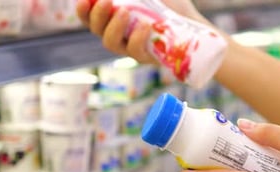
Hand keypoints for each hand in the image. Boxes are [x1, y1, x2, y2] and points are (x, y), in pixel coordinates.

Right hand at [76, 0, 202, 63]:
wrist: (197, 25)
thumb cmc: (174, 6)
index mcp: (114, 19)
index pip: (88, 17)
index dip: (82, 9)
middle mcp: (120, 35)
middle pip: (96, 30)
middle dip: (97, 14)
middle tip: (107, 0)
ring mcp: (132, 48)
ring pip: (111, 44)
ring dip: (113, 27)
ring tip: (124, 11)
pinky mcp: (148, 58)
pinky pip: (135, 52)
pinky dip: (136, 37)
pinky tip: (145, 25)